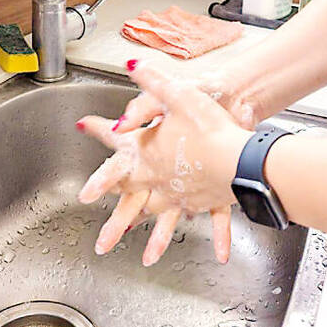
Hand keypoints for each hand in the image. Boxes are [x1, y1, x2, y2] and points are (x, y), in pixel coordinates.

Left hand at [77, 61, 251, 265]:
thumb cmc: (210, 123)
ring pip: (165, 220)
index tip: (83, 196)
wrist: (242, 152)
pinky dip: (218, 237)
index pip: (116, 167)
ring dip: (156, 240)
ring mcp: (185, 195)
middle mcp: (162, 182)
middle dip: (117, 224)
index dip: (99, 180)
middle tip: (102, 245)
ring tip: (147, 259)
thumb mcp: (177, 95)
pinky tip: (222, 255)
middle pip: (134, 206)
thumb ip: (152, 82)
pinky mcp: (210, 199)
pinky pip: (211, 221)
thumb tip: (131, 68)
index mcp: (149, 158)